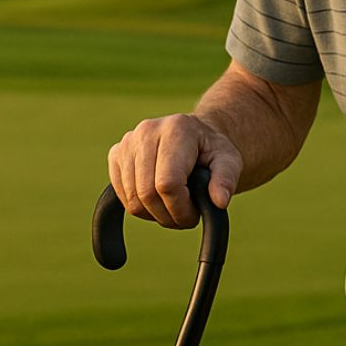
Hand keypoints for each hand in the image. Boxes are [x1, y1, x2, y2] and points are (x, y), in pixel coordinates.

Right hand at [107, 113, 241, 227]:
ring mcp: (127, 142)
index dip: (180, 208)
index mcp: (176, 129)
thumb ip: (226, 180)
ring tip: (173, 207)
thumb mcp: (229, 161)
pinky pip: (121, 195)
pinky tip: (157, 199)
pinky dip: (140, 207)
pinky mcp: (116, 154)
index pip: (168, 183)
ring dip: (154, 214)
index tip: (194, 214)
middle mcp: (146, 131)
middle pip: (147, 193)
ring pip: (132, 199)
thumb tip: (219, 201)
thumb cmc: (211, 151)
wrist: (194, 137)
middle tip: (184, 216)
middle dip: (167, 215)